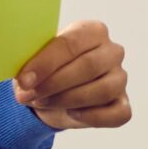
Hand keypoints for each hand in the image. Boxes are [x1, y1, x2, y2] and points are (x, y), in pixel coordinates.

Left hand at [13, 20, 131, 129]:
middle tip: (29, 95)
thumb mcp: (34, 59)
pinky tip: (71, 114)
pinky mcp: (123, 104)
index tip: (24, 80)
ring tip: (42, 102)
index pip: (71, 44)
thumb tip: (24, 78)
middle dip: (54, 83)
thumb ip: (31, 61)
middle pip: (89, 66)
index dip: (46, 63)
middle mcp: (112, 52)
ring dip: (67, 100)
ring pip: (102, 91)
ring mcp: (120, 78)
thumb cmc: (45, 70)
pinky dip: (92, 117)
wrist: (51, 94)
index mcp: (93, 31)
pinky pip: (116, 114)